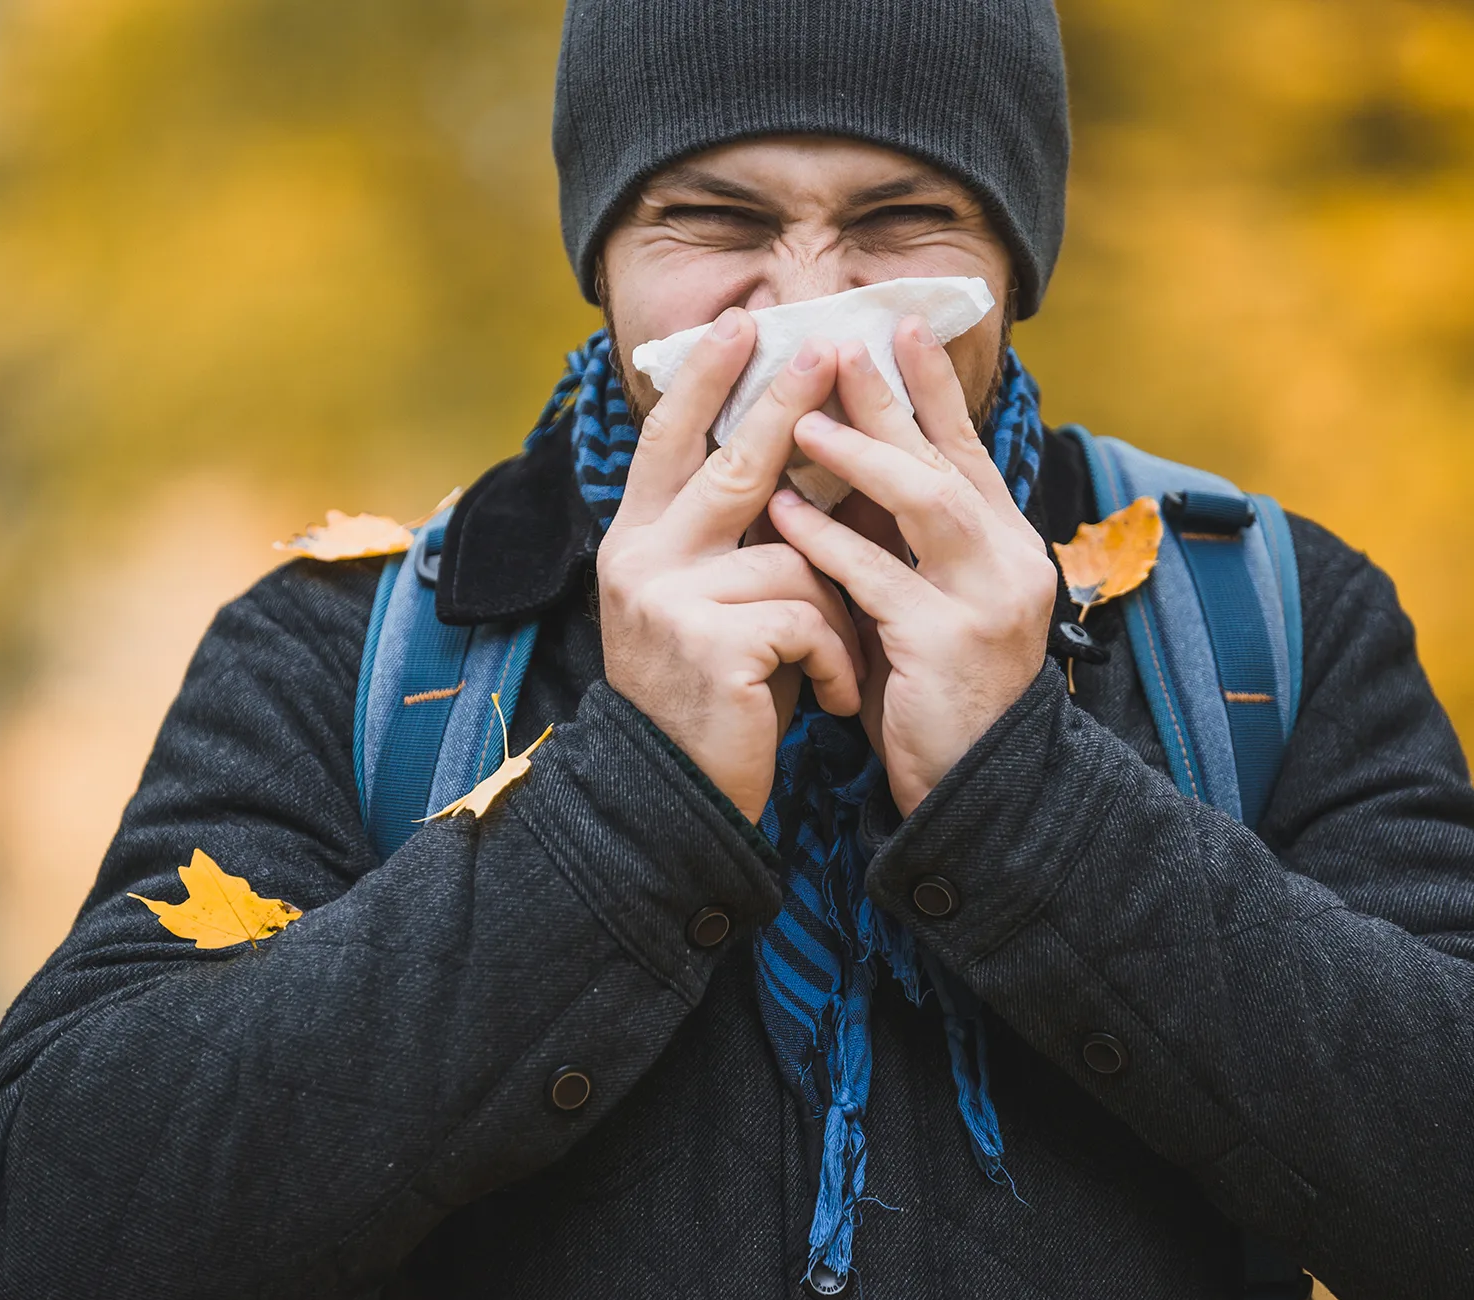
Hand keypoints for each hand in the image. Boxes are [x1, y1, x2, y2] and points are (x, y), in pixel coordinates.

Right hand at [598, 311, 863, 821]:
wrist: (675, 803)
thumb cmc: (710, 699)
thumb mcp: (704, 607)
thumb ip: (726, 541)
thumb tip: (789, 456)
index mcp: (635, 543)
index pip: (668, 440)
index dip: (704, 379)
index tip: (743, 323)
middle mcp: (639, 560)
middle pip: (730, 463)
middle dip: (786, 403)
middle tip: (826, 345)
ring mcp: (670, 600)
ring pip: (795, 556)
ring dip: (837, 613)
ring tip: (837, 665)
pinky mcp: (712, 645)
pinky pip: (809, 617)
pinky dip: (838, 661)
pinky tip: (832, 700)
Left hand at [768, 318, 1055, 814]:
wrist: (970, 790)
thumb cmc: (930, 692)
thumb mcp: (916, 601)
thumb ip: (893, 541)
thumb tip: (837, 462)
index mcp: (1003, 544)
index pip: (965, 448)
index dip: (933, 387)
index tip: (900, 324)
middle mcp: (1009, 560)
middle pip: (946, 459)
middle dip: (894, 399)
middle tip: (844, 343)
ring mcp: (987, 601)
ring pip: (927, 504)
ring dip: (863, 457)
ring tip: (803, 421)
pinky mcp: (951, 645)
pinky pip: (881, 580)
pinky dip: (830, 544)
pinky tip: (785, 515)